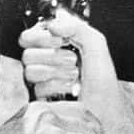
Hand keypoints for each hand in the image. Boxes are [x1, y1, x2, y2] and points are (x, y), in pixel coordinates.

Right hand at [20, 11, 127, 133]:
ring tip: (74, 76)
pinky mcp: (41, 99)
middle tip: (73, 60)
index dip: (40, 37)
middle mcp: (45, 63)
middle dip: (52, 56)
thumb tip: (52, 25)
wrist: (106, 109)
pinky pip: (37, 88)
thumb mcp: (95, 44)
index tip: (60, 40)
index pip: (29, 37)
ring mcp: (42, 82)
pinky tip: (70, 89)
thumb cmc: (103, 79)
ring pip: (29, 71)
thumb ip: (76, 26)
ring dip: (56, 71)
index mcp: (55, 47)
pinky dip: (57, 86)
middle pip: (27, 53)